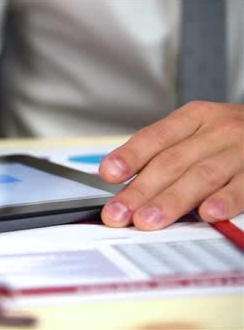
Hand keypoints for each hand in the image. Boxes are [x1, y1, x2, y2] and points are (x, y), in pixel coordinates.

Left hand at [100, 101, 243, 229]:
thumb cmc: (230, 138)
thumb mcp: (198, 133)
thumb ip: (163, 153)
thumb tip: (119, 181)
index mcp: (194, 118)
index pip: (155, 137)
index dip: (130, 156)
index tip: (108, 173)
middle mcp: (218, 130)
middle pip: (171, 161)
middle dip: (140, 190)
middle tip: (118, 213)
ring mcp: (242, 150)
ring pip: (202, 176)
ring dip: (172, 201)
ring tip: (148, 220)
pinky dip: (226, 200)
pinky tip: (208, 213)